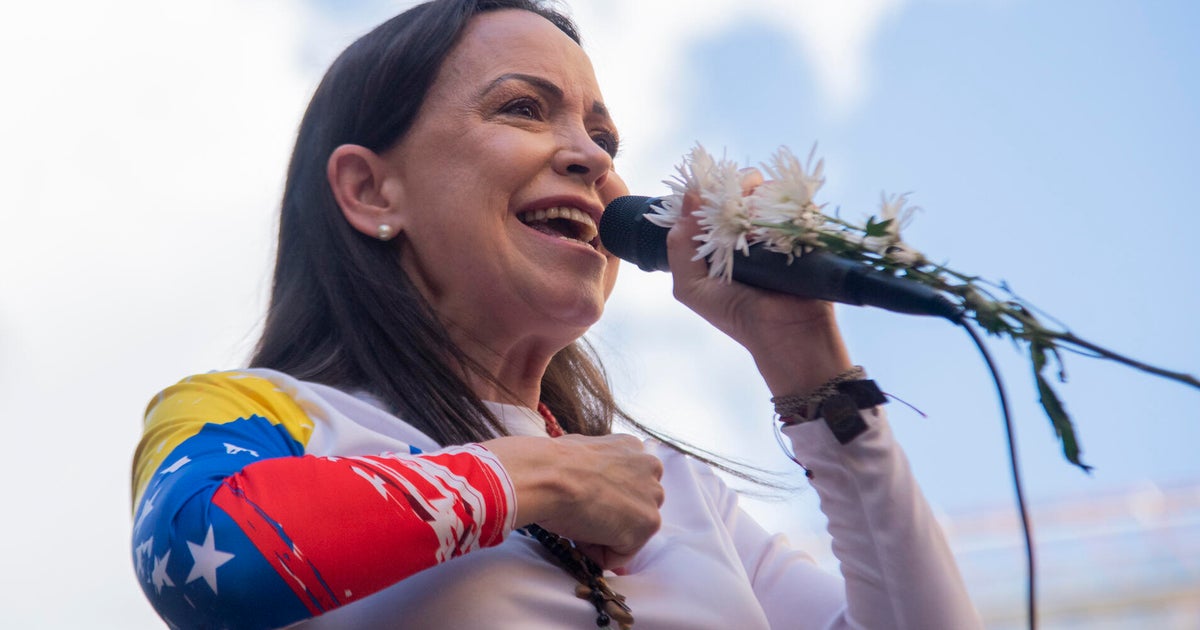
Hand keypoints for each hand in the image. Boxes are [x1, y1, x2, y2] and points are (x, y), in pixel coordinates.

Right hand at [483, 433, 663, 569]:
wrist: (546, 477)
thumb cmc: (551, 465)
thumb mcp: (581, 455)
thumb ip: (598, 471)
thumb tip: (588, 488)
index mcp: (632, 447)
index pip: (626, 486)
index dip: (600, 500)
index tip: (582, 502)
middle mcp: (651, 467)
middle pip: (631, 509)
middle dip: (607, 518)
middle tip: (578, 514)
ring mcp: (653, 496)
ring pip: (628, 532)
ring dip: (602, 536)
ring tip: (578, 522)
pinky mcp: (648, 523)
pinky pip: (620, 553)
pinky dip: (598, 554)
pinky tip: (581, 535)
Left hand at [665, 169, 852, 394]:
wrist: (785, 334)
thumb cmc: (736, 315)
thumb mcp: (691, 288)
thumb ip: (679, 247)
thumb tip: (688, 198)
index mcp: (719, 242)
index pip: (709, 203)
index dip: (706, 191)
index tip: (706, 185)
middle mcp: (748, 233)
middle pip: (740, 191)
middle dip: (735, 186)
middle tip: (737, 193)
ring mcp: (777, 229)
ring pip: (767, 192)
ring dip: (759, 193)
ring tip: (754, 210)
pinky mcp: (804, 230)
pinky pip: (796, 202)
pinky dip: (785, 199)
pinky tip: (775, 211)